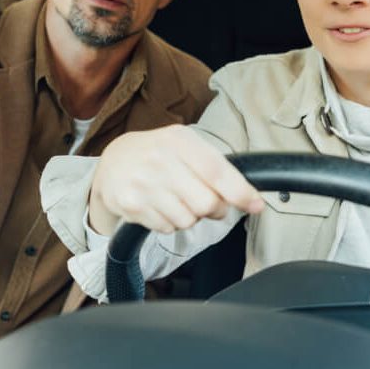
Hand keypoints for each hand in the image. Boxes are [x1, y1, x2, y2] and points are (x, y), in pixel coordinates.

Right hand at [89, 124, 263, 235]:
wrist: (113, 162)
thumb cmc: (158, 154)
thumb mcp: (185, 147)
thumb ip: (217, 168)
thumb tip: (252, 199)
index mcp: (178, 140)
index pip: (217, 171)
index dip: (241, 192)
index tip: (256, 205)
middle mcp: (159, 158)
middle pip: (206, 203)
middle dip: (214, 209)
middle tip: (205, 202)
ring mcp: (143, 182)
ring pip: (187, 220)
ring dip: (189, 217)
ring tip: (176, 200)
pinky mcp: (130, 204)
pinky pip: (167, 228)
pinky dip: (169, 223)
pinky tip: (159, 206)